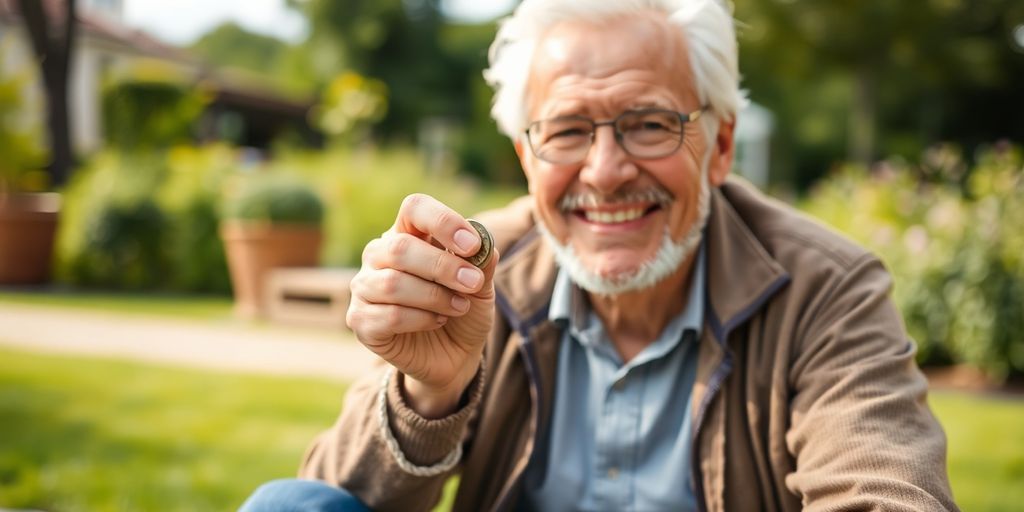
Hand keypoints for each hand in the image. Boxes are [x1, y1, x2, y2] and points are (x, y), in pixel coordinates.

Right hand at [346, 194, 497, 417]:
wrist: (454, 355)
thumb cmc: (462, 308)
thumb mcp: (481, 286)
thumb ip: (482, 264)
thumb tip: (484, 245)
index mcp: (408, 233)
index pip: (414, 208)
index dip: (443, 222)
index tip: (472, 245)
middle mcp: (379, 255)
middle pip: (400, 247)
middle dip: (442, 267)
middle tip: (472, 283)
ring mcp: (365, 287)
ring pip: (392, 284)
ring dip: (434, 296)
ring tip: (459, 306)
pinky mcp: (360, 320)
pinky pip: (388, 316)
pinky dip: (421, 319)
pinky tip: (437, 321)